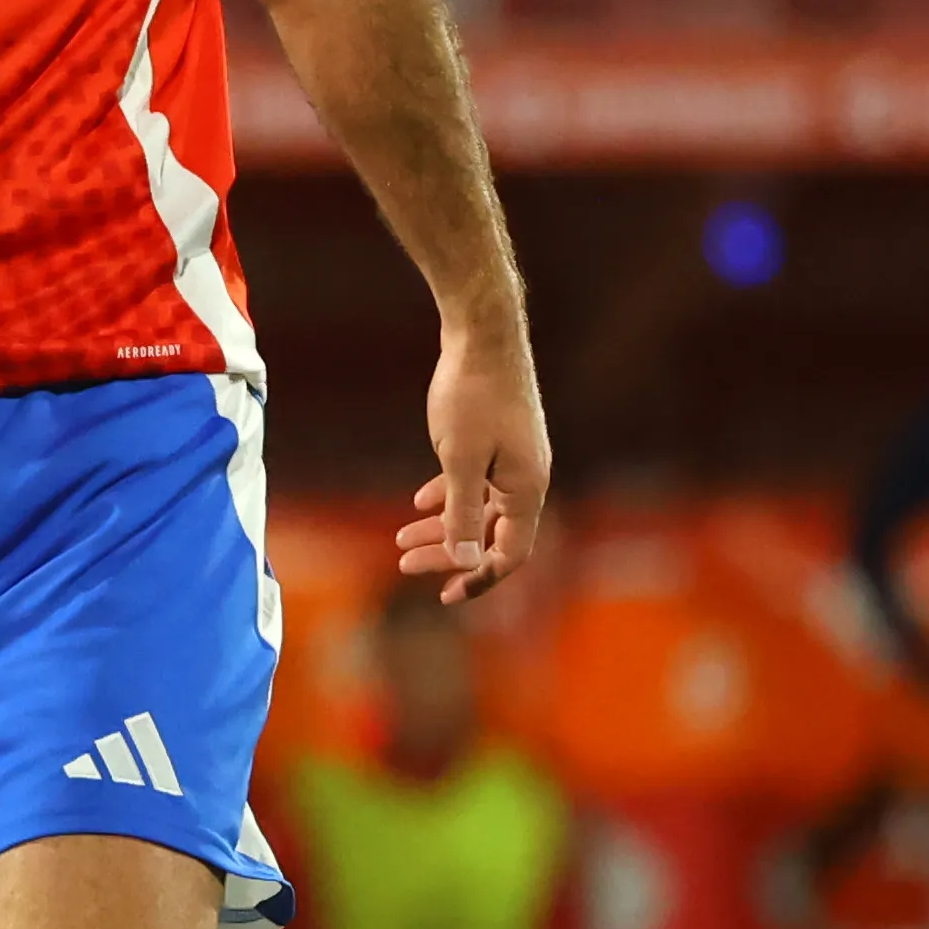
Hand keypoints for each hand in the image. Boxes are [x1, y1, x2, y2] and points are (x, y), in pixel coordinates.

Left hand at [392, 321, 550, 603]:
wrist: (482, 334)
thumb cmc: (472, 394)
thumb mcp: (459, 459)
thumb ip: (461, 512)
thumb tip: (465, 562)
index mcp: (527, 489)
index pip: (510, 553)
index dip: (478, 578)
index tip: (443, 595)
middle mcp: (528, 479)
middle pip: (491, 535)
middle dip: (448, 553)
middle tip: (402, 564)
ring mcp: (515, 459)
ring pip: (480, 508)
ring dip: (444, 526)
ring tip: (400, 538)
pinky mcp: (500, 441)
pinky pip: (478, 482)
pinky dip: (450, 496)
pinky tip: (420, 500)